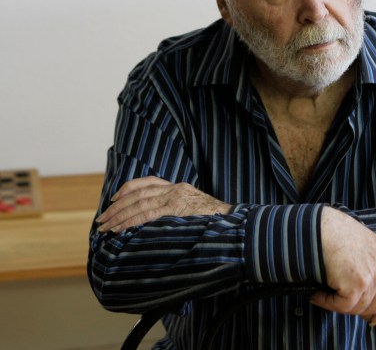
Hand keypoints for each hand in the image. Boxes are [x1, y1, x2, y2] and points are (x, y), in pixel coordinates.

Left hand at [97, 176, 230, 232]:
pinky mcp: (177, 208)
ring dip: (119, 216)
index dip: (128, 189)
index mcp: (180, 187)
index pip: (148, 182)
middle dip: (117, 207)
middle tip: (102, 219)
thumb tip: (162, 223)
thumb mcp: (197, 210)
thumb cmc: (218, 221)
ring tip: (106, 226)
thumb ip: (180, 211)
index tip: (114, 198)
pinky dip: (131, 221)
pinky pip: (148, 214)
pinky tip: (120, 229)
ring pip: (139, 203)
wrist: (236, 221)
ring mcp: (176, 198)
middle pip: (139, 193)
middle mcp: (176, 189)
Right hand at [310, 207, 375, 325]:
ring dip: (340, 303)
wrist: (322, 227)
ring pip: (360, 308)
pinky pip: (343, 307)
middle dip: (359, 308)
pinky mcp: (357, 284)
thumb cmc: (340, 235)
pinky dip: (328, 302)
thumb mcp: (371, 250)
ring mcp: (375, 276)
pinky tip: (320, 293)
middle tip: (342, 299)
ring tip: (327, 288)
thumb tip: (372, 302)